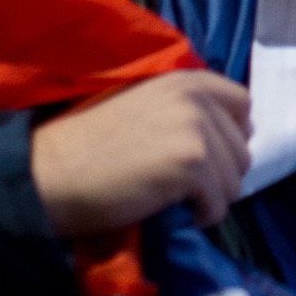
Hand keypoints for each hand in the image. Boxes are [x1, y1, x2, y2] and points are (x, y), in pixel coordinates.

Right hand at [30, 70, 251, 234]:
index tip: (206, 155)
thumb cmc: (87, 142)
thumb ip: (182, 108)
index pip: (242, 104)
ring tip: (174, 199)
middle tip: (184, 186)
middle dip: (220, 173)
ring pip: (235, 180)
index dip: (230, 134)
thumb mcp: (142, 105)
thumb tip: (223, 135)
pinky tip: (172, 211)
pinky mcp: (191, 164)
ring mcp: (196, 129)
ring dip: (210, 198)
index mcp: (185, 78)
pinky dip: (200, 216)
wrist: (52, 171)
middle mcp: (196, 97)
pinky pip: (218, 205)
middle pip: (243, 148)